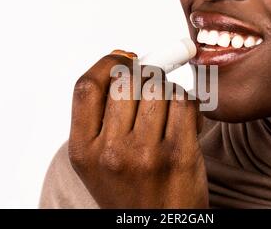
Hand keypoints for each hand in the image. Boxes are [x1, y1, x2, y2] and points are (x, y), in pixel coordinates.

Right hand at [68, 51, 208, 208]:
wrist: (159, 226)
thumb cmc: (132, 192)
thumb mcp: (99, 161)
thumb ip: (103, 117)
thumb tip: (123, 61)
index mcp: (83, 151)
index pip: (87, 86)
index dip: (107, 63)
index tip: (123, 59)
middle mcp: (110, 153)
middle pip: (126, 81)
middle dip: (143, 74)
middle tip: (151, 84)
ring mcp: (146, 155)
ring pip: (158, 88)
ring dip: (167, 90)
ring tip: (167, 111)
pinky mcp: (180, 155)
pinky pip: (184, 102)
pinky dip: (187, 103)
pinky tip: (185, 120)